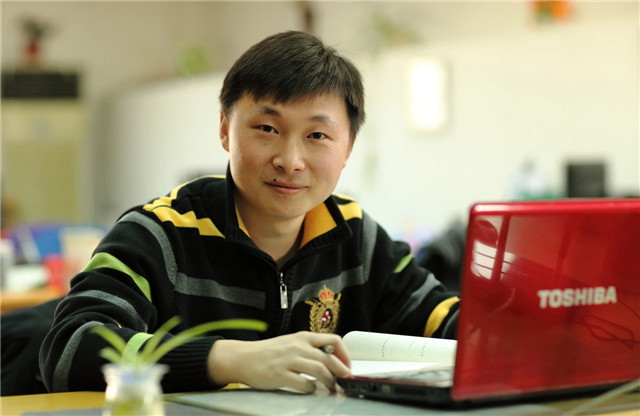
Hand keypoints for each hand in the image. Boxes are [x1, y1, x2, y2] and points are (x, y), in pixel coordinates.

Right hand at [207, 331, 350, 392]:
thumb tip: (331, 359)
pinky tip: (312, 391)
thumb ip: (309, 348)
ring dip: (330, 382)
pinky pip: (304, 384)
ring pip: (320, 371)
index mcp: (303, 337)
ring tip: (331, 388)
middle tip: (345, 381)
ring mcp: (289, 360)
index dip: (344, 354)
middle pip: (329, 358)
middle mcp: (298, 346)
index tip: (347, 366)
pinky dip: (312, 390)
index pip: (333, 340)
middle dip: (341, 372)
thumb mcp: (291, 342)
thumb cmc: (268, 352)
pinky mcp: (280, 374)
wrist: (243, 357)